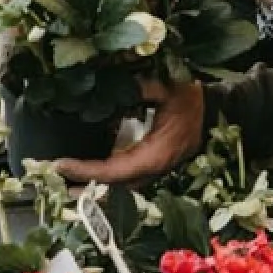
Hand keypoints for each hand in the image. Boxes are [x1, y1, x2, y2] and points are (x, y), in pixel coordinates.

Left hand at [55, 80, 205, 185]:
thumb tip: (111, 86)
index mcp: (155, 154)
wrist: (216, 111)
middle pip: (114, 185)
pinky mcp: (154, 164)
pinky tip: (92, 175)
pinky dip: (107, 178)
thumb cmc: (193, 101)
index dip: (86, 171)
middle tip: (56, 182)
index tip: (62, 165)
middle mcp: (153, 168)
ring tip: (68, 184)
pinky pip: (126, 178)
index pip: (114, 170)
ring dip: (94, 185)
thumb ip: (139, 87)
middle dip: (85, 185)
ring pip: (119, 185)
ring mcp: (155, 169)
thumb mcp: (168, 88)